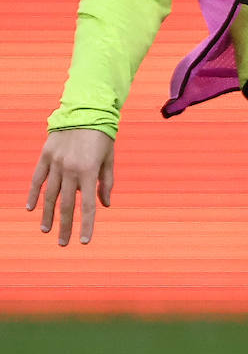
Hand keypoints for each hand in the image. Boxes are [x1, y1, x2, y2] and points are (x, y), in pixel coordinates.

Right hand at [27, 129, 114, 245]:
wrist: (85, 110)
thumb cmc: (102, 136)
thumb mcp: (109, 159)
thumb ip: (106, 183)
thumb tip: (105, 205)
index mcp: (89, 171)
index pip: (88, 206)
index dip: (87, 225)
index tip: (85, 241)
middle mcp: (71, 169)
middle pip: (66, 205)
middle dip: (65, 226)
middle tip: (63, 243)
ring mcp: (56, 163)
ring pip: (50, 195)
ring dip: (48, 215)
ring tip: (46, 230)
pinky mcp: (46, 156)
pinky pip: (37, 179)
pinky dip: (34, 194)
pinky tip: (31, 209)